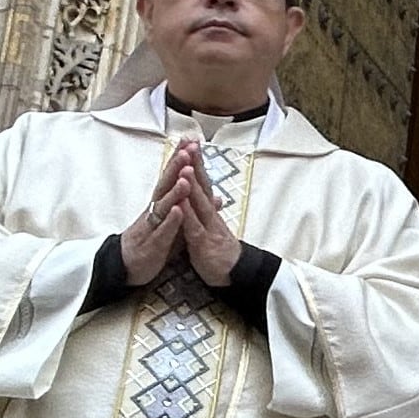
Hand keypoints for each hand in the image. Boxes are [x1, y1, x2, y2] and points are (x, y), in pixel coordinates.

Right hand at [116, 141, 191, 288]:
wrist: (128, 266)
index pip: (172, 178)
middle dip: (176, 167)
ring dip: (175, 192)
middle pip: (166, 185)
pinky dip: (170, 221)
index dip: (181, 161)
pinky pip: (161, 230)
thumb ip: (193, 208)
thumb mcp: (177, 223)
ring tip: (186, 178)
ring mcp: (152, 225)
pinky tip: (178, 211)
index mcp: (162, 204)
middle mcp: (155, 210)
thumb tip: (216, 196)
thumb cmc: (154, 241)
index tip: (191, 141)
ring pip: (163, 206)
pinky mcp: (152, 243)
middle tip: (187, 149)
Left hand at [170, 142, 243, 287]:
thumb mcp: (213, 225)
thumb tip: (209, 193)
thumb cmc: (221, 250)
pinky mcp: (203, 243)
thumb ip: (208, 209)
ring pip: (199, 203)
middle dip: (195, 164)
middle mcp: (210, 214)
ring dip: (192, 185)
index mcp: (209, 210)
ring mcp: (208, 227)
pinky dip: (188, 214)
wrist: (236, 274)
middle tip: (191, 144)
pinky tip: (182, 203)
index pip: (202, 181)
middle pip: (202, 185)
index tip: (191, 143)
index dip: (196, 162)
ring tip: (186, 167)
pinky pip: (194, 226)